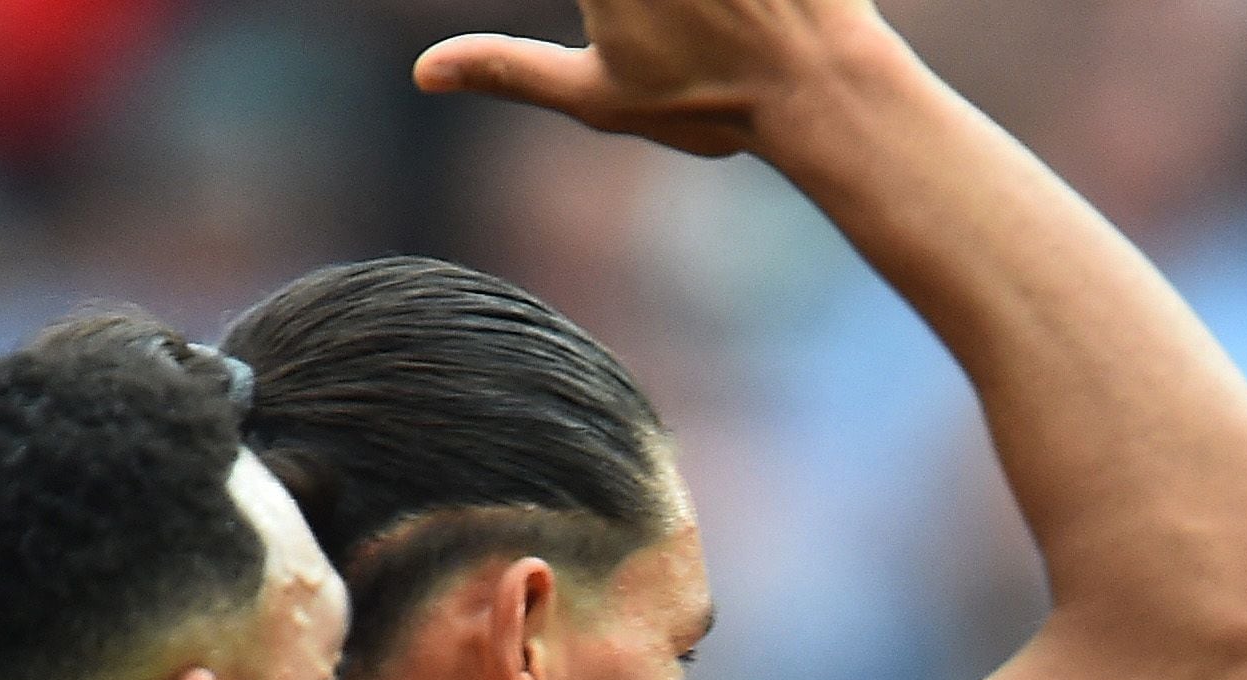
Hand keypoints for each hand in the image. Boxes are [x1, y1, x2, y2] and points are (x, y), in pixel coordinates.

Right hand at [414, 0, 886, 156]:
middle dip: (638, 6)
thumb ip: (508, 69)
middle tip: (661, 18)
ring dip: (686, 0)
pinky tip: (732, 6)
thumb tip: (424, 73)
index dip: (602, 5)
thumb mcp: (599, 96)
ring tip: (694, 15)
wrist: (822, 87)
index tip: (608, 16)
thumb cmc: (713, 101)